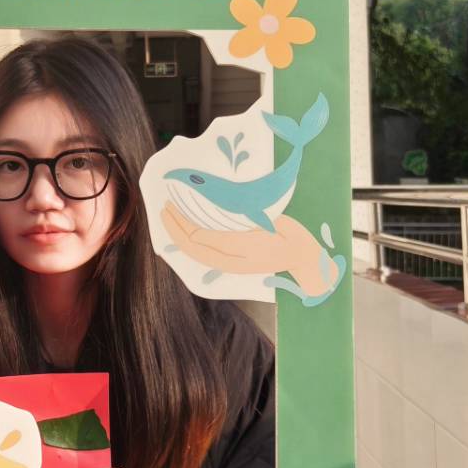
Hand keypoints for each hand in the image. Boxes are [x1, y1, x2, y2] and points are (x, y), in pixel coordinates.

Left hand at [162, 205, 337, 296]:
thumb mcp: (259, 233)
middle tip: (164, 207)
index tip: (170, 205)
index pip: (198, 240)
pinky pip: (206, 255)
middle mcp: (230, 260)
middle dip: (175, 228)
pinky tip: (186, 233)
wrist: (304, 257)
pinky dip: (192, 243)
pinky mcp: (235, 261)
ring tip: (169, 218)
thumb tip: (196, 237)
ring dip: (180, 236)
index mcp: (234, 253)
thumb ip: (227, 237)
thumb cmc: (286, 239)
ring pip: (197, 253)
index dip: (181, 224)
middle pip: (193, 246)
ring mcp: (232, 262)